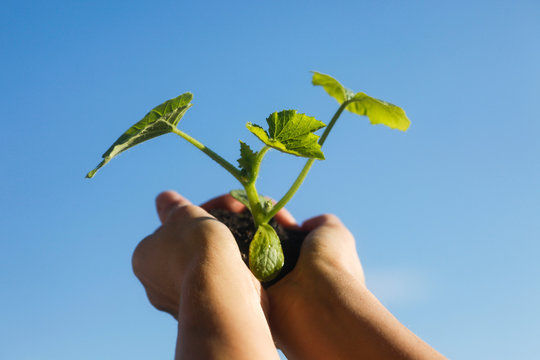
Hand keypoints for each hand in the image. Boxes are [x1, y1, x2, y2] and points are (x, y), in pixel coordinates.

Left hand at [132, 191, 263, 317]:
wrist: (220, 289)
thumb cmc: (196, 245)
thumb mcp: (184, 213)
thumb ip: (173, 206)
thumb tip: (163, 198)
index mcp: (142, 259)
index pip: (164, 234)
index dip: (187, 222)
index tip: (206, 217)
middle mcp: (154, 286)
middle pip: (181, 254)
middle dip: (200, 243)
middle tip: (223, 232)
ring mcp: (177, 305)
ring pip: (198, 274)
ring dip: (214, 262)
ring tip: (237, 248)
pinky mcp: (203, 316)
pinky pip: (214, 291)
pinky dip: (225, 280)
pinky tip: (240, 269)